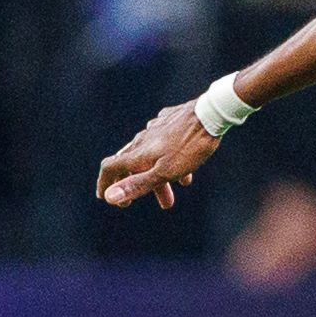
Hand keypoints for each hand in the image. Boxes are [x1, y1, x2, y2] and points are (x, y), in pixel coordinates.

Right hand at [98, 102, 221, 208]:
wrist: (211, 114)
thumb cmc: (190, 146)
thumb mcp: (164, 172)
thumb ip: (137, 184)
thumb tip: (109, 197)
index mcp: (138, 153)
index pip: (110, 167)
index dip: (105, 183)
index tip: (104, 196)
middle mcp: (143, 139)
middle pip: (131, 164)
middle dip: (135, 185)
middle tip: (135, 202)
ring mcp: (157, 129)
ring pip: (151, 156)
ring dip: (159, 177)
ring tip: (174, 192)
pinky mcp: (171, 122)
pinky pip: (166, 145)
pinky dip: (171, 161)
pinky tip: (184, 166)